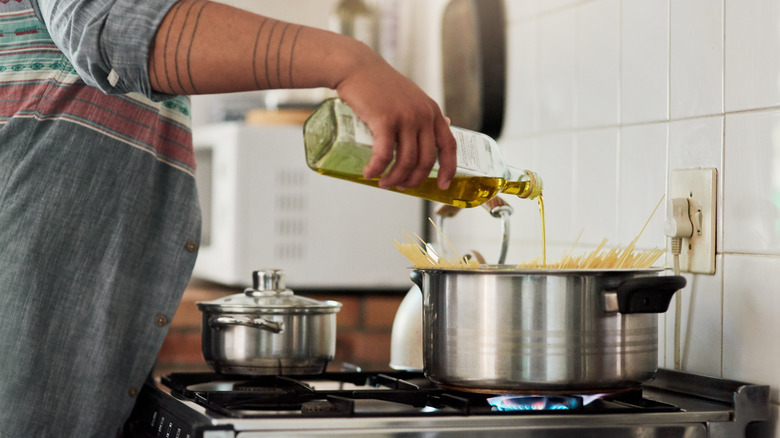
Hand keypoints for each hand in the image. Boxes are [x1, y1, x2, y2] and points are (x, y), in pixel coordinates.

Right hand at [334, 47, 455, 190]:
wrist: (356, 67)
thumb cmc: (379, 84)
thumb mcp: (411, 97)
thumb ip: (423, 114)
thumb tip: (442, 126)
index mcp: (431, 111)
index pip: (449, 146)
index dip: (449, 169)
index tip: (443, 185)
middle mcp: (423, 115)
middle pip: (426, 160)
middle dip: (414, 180)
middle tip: (400, 187)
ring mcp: (405, 118)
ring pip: (406, 161)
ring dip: (394, 179)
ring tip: (382, 183)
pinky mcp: (385, 120)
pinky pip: (385, 155)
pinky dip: (377, 169)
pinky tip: (370, 174)